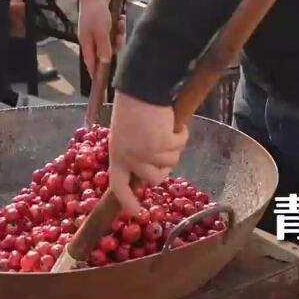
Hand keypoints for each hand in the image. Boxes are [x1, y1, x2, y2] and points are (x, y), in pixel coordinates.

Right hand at [78, 0, 124, 71]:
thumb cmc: (95, 13)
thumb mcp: (101, 32)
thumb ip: (104, 48)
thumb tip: (105, 62)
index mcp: (87, 44)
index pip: (91, 63)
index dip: (97, 72)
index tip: (103, 80)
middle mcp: (92, 40)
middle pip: (105, 53)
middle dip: (114, 47)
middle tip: (118, 38)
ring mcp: (99, 33)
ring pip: (112, 42)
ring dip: (118, 34)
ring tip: (119, 24)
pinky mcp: (106, 26)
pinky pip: (115, 32)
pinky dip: (119, 27)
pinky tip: (119, 19)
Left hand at [107, 91, 188, 212]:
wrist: (142, 87)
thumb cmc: (132, 106)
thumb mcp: (124, 134)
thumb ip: (132, 152)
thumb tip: (148, 171)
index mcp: (117, 154)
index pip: (119, 186)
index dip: (128, 200)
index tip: (137, 211)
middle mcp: (131, 157)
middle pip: (154, 178)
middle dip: (164, 166)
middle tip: (165, 149)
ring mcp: (148, 151)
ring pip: (171, 162)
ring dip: (174, 146)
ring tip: (165, 128)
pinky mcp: (164, 142)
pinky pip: (180, 145)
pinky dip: (182, 133)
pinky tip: (174, 122)